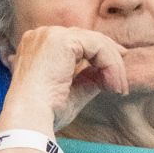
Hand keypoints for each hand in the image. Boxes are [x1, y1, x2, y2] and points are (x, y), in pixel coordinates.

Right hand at [1, 25, 128, 133]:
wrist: (31, 117)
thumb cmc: (45, 111)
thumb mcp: (71, 92)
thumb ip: (87, 78)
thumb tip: (106, 73)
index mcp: (36, 47)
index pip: (75, 43)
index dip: (99, 56)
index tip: (115, 76)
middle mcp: (40, 36)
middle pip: (86, 38)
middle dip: (109, 58)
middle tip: (122, 81)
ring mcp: (49, 35)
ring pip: (95, 42)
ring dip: (112, 65)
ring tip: (118, 88)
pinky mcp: (62, 40)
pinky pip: (98, 46)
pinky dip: (111, 65)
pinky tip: (112, 85)